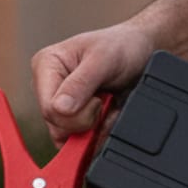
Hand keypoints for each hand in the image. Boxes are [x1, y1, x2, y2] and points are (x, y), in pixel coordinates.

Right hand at [31, 23, 153, 144]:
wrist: (142, 52)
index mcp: (46, 65)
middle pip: (57, 126)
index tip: (98, 100)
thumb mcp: (104, 59)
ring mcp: (60, 105)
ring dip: (95, 129)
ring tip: (107, 106)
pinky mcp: (72, 118)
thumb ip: (81, 83)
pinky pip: (80, 142)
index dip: (76, 114)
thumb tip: (59, 108)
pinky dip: (99, 134)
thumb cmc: (123, 46)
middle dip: (86, 122)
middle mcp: (48, 87)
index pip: (48, 109)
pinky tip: (107, 115)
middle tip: (104, 102)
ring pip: (68, 138)